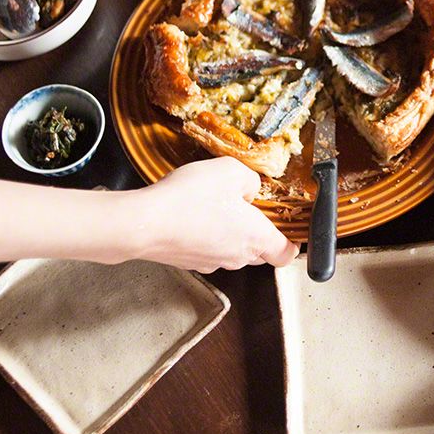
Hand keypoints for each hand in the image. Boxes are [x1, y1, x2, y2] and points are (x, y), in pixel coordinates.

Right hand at [133, 157, 297, 272]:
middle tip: (244, 206)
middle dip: (256, 231)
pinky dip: (205, 234)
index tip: (287, 228)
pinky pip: (207, 248)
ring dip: (228, 231)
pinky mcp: (188, 261)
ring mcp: (211, 262)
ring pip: (231, 249)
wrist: (143, 223)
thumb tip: (250, 189)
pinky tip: (192, 213)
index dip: (290, 241)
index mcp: (255, 238)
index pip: (286, 254)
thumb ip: (250, 179)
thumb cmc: (188, 200)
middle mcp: (236, 257)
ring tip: (213, 205)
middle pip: (258, 251)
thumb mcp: (230, 171)